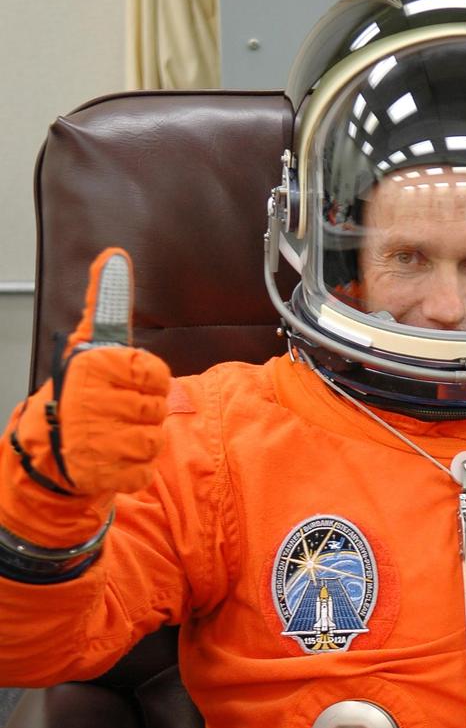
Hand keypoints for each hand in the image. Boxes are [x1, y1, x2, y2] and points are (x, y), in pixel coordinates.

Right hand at [1, 248, 170, 543]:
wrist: (46, 447)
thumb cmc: (75, 392)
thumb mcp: (91, 343)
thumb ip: (108, 302)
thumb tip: (114, 255)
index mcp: (96, 365)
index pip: (157, 374)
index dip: (148, 383)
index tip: (128, 385)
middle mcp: (93, 400)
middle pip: (158, 409)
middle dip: (143, 413)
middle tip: (116, 412)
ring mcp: (95, 438)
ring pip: (154, 441)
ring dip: (140, 442)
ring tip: (113, 435)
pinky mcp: (99, 472)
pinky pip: (143, 472)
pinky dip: (133, 470)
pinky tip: (111, 458)